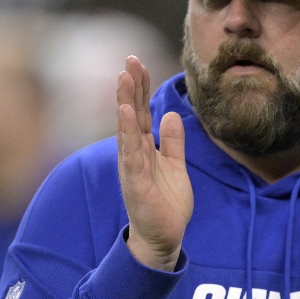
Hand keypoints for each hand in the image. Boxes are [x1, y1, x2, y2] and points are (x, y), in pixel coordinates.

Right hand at [117, 56, 192, 270]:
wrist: (164, 238)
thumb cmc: (166, 204)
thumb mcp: (176, 167)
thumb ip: (173, 142)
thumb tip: (172, 115)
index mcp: (144, 148)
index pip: (141, 111)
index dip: (140, 87)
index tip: (138, 62)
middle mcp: (134, 153)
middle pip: (131, 113)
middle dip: (131, 86)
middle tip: (130, 59)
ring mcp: (132, 167)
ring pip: (127, 129)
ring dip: (125, 102)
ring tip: (123, 78)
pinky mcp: (135, 182)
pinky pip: (131, 153)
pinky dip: (127, 132)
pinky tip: (125, 113)